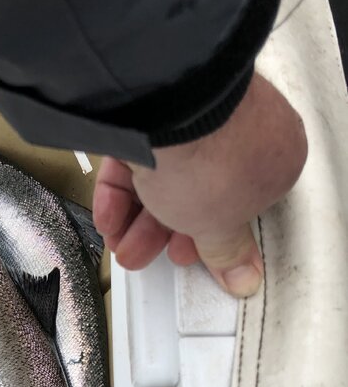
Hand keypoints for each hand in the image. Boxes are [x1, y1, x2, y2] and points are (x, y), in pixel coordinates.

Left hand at [92, 74, 307, 296]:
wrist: (171, 109)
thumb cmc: (211, 160)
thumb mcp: (220, 224)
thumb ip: (227, 251)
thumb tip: (244, 276)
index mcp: (276, 157)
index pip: (239, 205)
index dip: (207, 236)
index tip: (188, 255)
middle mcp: (240, 130)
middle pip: (197, 193)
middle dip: (163, 232)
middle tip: (142, 253)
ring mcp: (196, 117)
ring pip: (165, 176)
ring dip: (137, 220)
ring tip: (121, 243)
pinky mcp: (154, 110)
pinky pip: (137, 155)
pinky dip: (120, 190)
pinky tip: (110, 216)